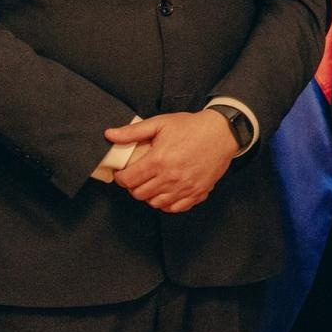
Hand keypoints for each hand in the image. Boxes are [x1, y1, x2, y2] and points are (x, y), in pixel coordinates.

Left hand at [107, 111, 238, 213]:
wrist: (222, 132)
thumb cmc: (191, 127)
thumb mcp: (161, 123)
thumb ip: (133, 131)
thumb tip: (109, 135)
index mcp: (158, 160)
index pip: (128, 180)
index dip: (121, 177)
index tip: (123, 172)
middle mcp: (170, 178)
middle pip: (139, 194)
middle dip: (134, 186)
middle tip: (137, 177)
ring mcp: (185, 188)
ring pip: (155, 203)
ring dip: (150, 195)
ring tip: (152, 184)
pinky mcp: (197, 193)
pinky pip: (175, 208)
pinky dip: (167, 203)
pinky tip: (167, 192)